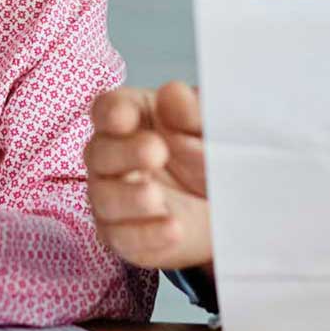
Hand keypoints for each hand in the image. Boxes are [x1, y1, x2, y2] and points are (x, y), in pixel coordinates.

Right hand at [85, 82, 210, 270]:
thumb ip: (192, 111)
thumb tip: (173, 93)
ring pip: (104, 198)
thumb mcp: (210, 128)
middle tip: (157, 151)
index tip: (126, 117)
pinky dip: (147, 234)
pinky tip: (172, 228)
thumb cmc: (209, 153)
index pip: (106, 110)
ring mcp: (113, 197)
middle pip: (99, 152)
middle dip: (125, 153)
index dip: (111, 113)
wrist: (230, 204)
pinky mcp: (124, 234)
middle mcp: (112, 156)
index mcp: (130, 117)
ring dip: (130, 198)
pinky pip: (124, 237)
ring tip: (158, 198)